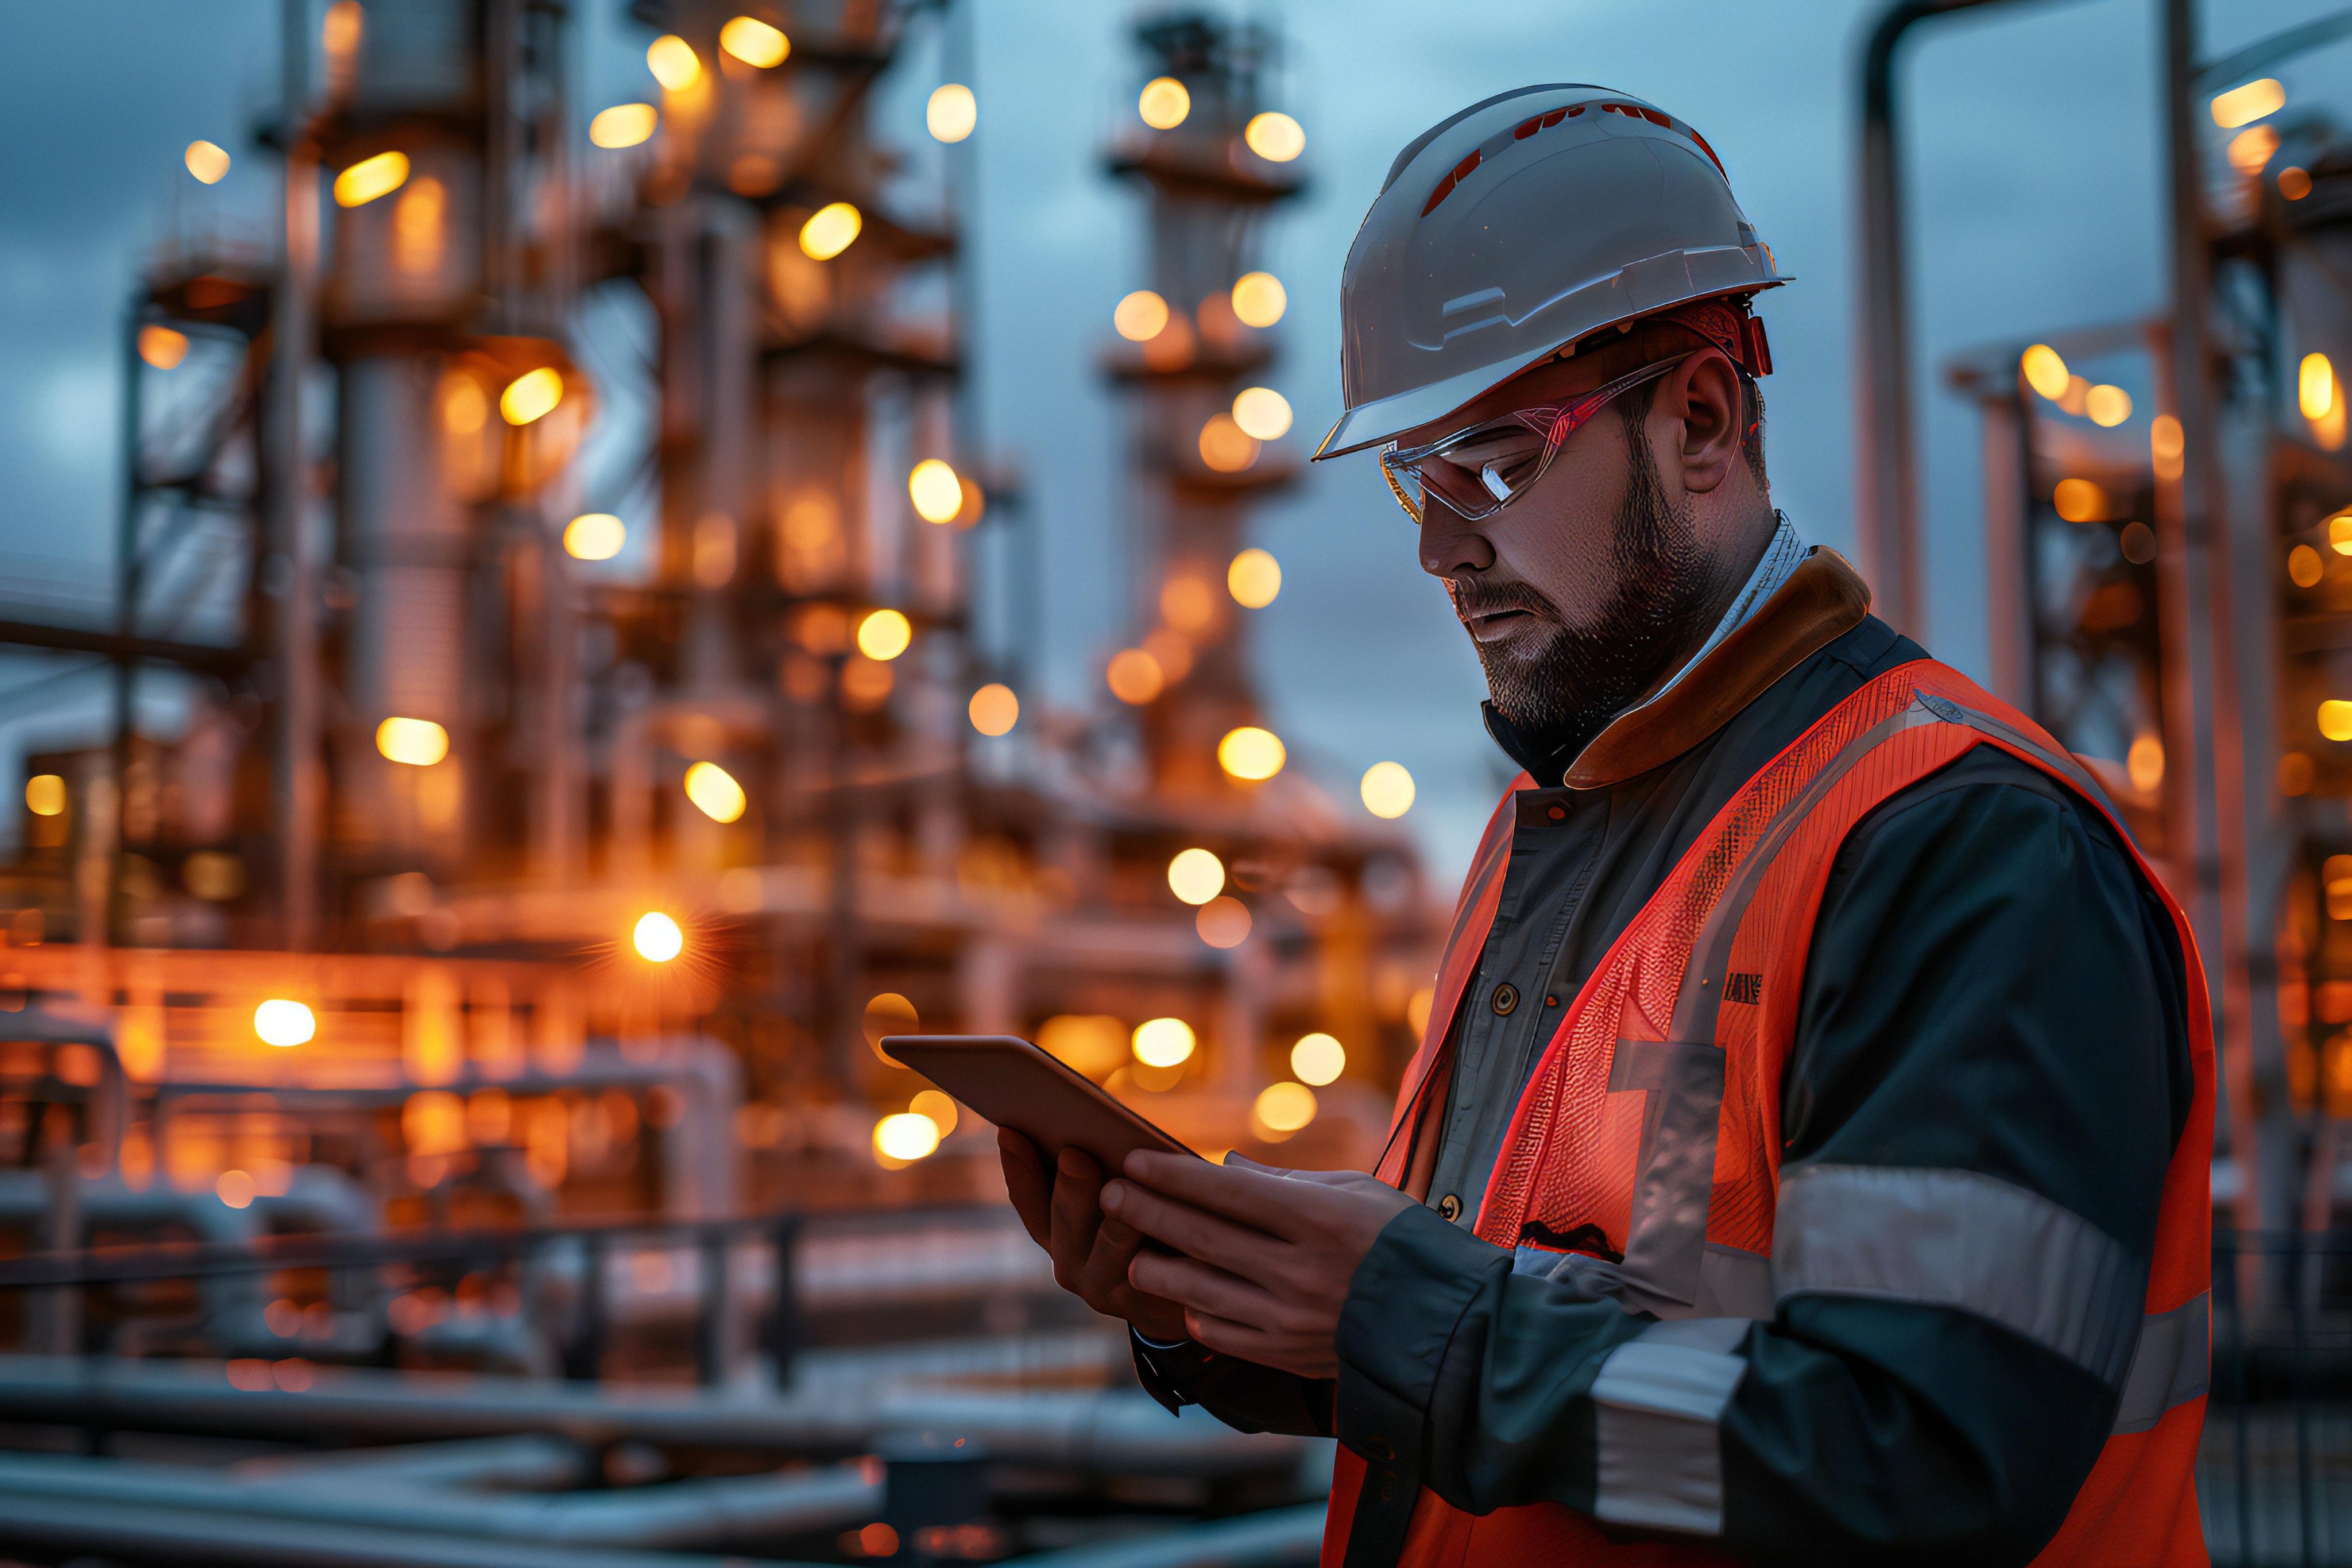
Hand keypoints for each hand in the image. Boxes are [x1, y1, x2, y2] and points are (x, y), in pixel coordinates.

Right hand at [998, 1128, 1188, 1340]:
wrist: (1194, 1289)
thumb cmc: (1151, 1222)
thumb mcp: (1121, 1192)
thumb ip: (1101, 1166)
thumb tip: (1089, 1126)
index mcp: (1057, 1232)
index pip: (1028, 1200)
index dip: (1017, 1167)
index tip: (1009, 1129)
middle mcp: (1070, 1263)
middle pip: (1063, 1221)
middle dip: (1069, 1186)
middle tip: (1073, 1153)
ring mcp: (1104, 1287)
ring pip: (1109, 1245)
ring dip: (1114, 1214)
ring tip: (1121, 1185)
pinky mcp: (1144, 1302)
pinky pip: (1151, 1267)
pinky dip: (1156, 1237)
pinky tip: (1167, 1216)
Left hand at [1101, 1151, 1417, 1379]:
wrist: (1448, 1325)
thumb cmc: (1403, 1242)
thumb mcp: (1355, 1194)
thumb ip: (1285, 1183)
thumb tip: (1223, 1168)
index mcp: (1319, 1221)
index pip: (1227, 1193)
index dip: (1174, 1175)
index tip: (1134, 1160)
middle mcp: (1301, 1272)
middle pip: (1204, 1237)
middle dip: (1149, 1212)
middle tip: (1111, 1193)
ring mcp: (1291, 1319)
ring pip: (1202, 1289)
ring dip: (1158, 1266)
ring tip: (1131, 1248)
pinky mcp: (1288, 1356)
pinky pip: (1223, 1333)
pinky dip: (1195, 1310)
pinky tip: (1180, 1294)